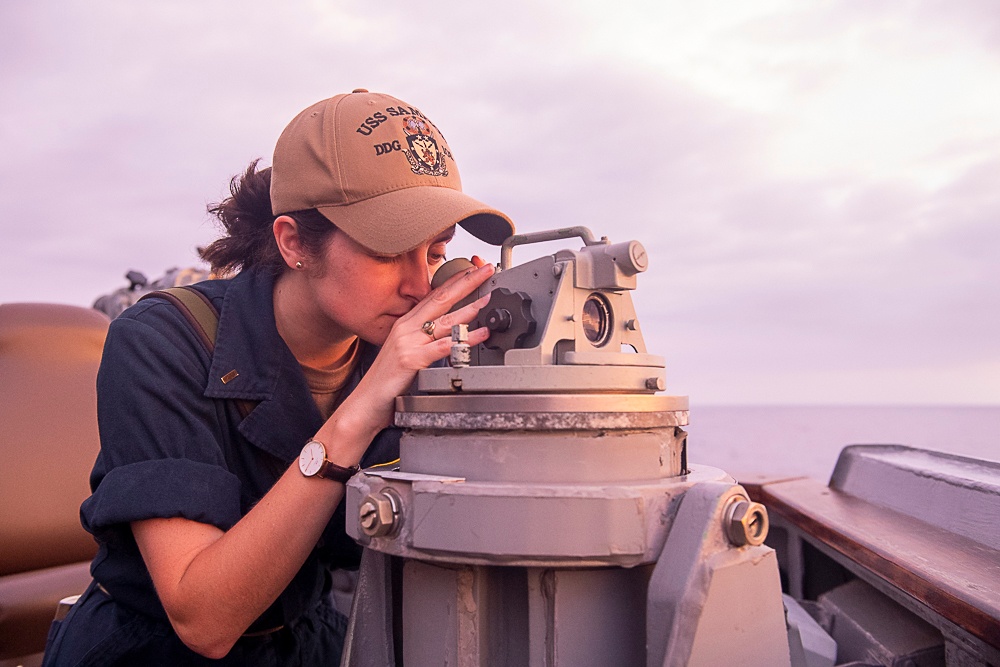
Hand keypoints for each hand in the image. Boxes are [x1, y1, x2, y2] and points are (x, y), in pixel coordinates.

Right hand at [338, 262, 494, 434]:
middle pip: (441, 300)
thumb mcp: (407, 353)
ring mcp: (407, 343)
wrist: (364, 405)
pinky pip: (438, 348)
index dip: (455, 281)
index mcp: (407, 325)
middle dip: (466, 283)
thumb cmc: (387, 382)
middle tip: (485, 270)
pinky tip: (473, 336)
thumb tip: (449, 334)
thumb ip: (425, 341)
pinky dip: (457, 341)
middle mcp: (407, 329)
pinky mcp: (409, 361)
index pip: (435, 296)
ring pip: (443, 322)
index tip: (473, 269)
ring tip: (487, 302)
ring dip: (468, 310)